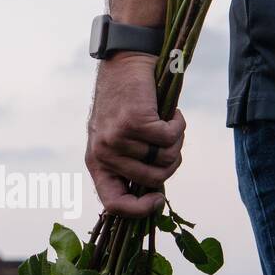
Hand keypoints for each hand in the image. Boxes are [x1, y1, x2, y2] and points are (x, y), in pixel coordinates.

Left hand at [85, 52, 185, 217]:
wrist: (124, 65)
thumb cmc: (127, 105)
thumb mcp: (119, 140)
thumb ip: (131, 166)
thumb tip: (154, 195)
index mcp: (96, 163)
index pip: (113, 204)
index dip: (139, 210)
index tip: (158, 200)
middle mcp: (103, 154)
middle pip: (152, 180)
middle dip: (171, 163)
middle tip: (171, 142)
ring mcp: (117, 138)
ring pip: (165, 158)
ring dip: (176, 140)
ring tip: (169, 123)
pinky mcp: (134, 122)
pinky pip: (170, 137)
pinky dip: (178, 124)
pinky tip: (171, 112)